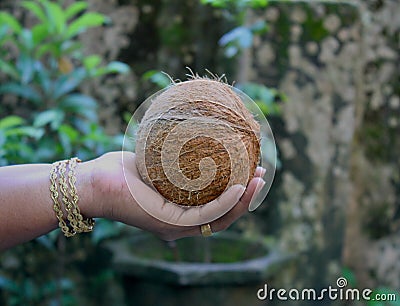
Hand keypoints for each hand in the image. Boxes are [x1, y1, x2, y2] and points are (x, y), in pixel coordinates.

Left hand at [89, 152, 265, 240]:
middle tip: (262, 175)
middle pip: (223, 215)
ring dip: (243, 202)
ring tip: (259, 180)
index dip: (238, 192)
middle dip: (246, 198)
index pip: (216, 205)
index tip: (251, 169)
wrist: (93, 183)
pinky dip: (225, 204)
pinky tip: (239, 187)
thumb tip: (193, 130)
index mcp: (179, 210)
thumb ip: (175, 155)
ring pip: (220, 219)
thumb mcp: (154, 160)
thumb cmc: (119, 171)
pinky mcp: (169, 224)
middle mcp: (181, 223)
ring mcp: (176, 226)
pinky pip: (204, 216)